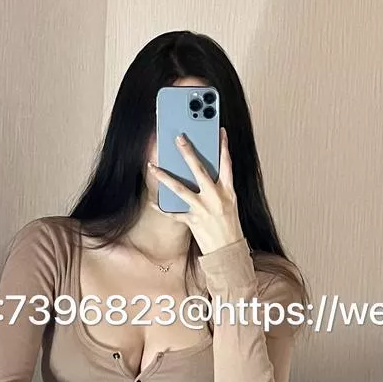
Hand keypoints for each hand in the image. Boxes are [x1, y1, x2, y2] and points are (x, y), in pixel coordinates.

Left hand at [148, 128, 244, 255]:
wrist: (228, 250)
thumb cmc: (229, 225)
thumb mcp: (230, 202)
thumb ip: (219, 186)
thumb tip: (203, 170)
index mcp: (228, 191)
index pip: (227, 164)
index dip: (223, 146)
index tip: (219, 131)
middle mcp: (215, 198)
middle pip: (199, 170)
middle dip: (188, 152)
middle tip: (179, 138)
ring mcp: (203, 209)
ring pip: (180, 189)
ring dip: (164, 177)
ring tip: (152, 167)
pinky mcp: (193, 221)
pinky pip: (173, 213)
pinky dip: (162, 208)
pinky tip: (152, 202)